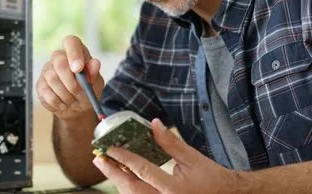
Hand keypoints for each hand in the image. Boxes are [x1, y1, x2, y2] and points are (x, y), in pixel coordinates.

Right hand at [36, 35, 104, 121]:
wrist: (78, 107)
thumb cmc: (87, 90)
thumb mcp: (96, 82)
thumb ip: (94, 73)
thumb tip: (95, 64)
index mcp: (76, 52)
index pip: (71, 42)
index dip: (73, 54)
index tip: (78, 69)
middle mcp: (59, 58)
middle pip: (59, 62)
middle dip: (71, 82)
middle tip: (78, 92)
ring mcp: (47, 70)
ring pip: (52, 79)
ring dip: (66, 94)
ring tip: (73, 100)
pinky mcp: (40, 84)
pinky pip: (47, 93)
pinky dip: (58, 102)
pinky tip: (64, 104)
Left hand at [93, 119, 243, 193]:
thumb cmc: (212, 178)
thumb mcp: (192, 158)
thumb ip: (170, 142)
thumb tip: (154, 124)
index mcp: (175, 188)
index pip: (143, 171)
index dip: (124, 158)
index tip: (110, 148)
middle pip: (131, 188)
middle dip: (113, 173)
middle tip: (99, 158)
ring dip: (119, 180)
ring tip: (108, 164)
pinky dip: (129, 186)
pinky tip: (123, 175)